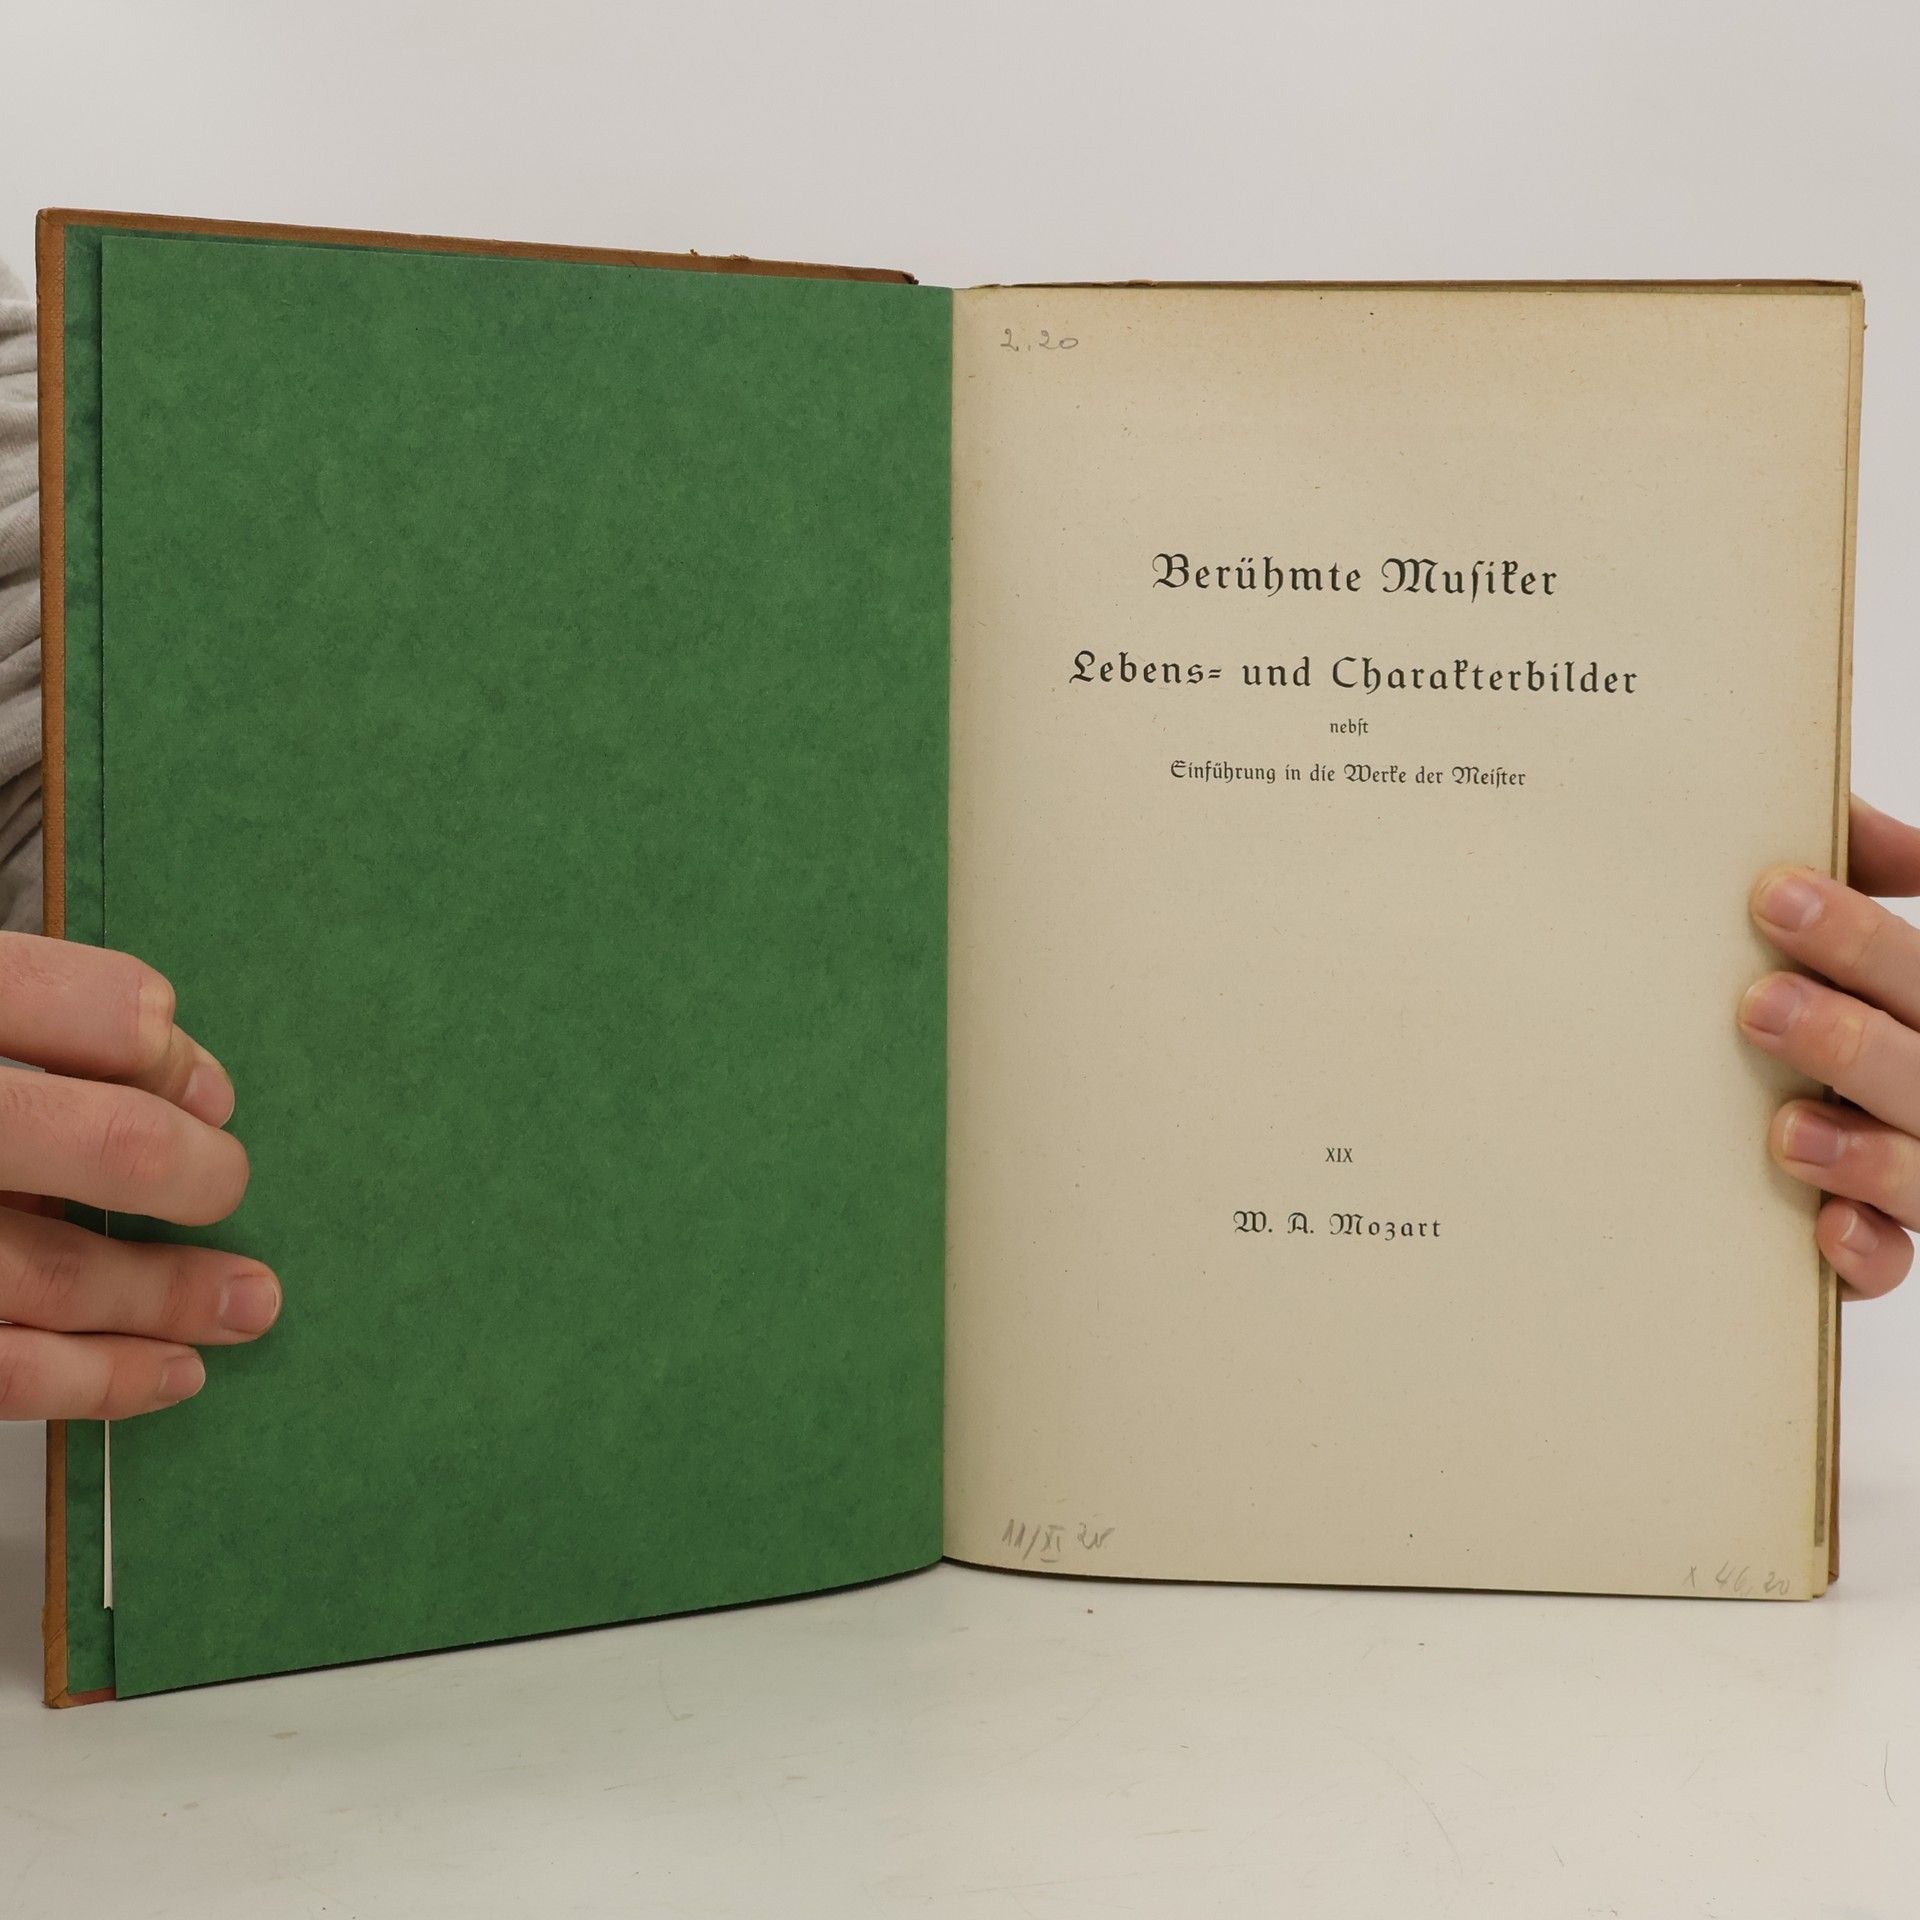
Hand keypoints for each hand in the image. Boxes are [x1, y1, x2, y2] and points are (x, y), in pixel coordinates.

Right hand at [0, 933, 270, 1417]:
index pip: (87, 1008)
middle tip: (230, 1182)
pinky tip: (169, 1372)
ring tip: (252, 1303)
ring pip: (58, 1272)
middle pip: (104, 1141)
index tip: (207, 1088)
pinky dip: (100, 1380)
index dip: (162, 1051)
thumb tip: (183, 1076)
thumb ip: (41, 1024)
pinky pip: (5, 1370)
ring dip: (174, 1296)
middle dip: (196, 1172)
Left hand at [1741, 796, 1919, 1299]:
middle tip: (1758, 1005)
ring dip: (1862, 1150)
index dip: (1859, 939)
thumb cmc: (1820, 993)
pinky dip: (1868, 1249)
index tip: (1770, 895)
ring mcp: (1919, 1162)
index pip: (1916, 971)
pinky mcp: (1885, 1235)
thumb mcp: (1832, 933)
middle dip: (1846, 1035)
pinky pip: (1894, 1260)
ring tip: (1785, 1127)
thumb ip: (1851, 865)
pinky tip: (1826, 1227)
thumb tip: (1855, 820)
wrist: (1791, 1091)